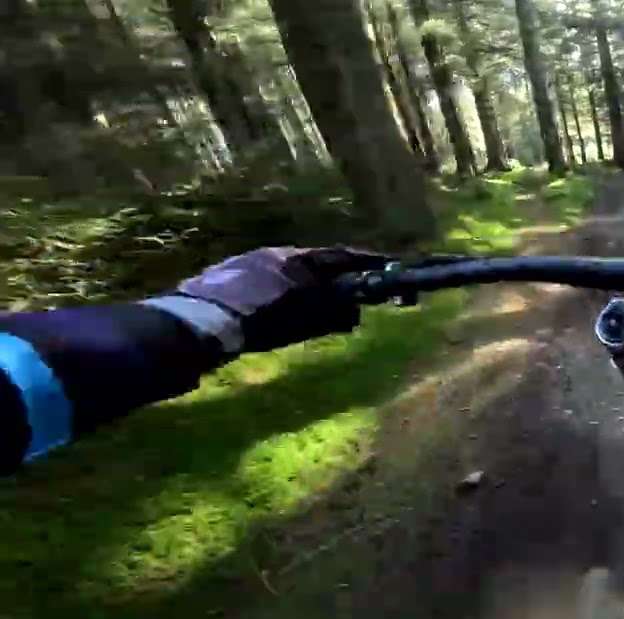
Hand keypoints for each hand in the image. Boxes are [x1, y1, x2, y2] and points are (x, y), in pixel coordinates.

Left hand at [172, 246, 389, 352]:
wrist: (198, 322)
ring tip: (322, 304)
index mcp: (295, 260)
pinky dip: (290, 291)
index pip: (340, 257)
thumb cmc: (255, 321)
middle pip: (317, 262)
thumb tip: (354, 310)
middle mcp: (275, 253)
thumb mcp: (300, 320)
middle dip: (338, 275)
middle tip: (355, 291)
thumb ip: (329, 313)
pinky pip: (274, 280)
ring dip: (312, 285)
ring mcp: (251, 262)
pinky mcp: (233, 276)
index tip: (387, 263)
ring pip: (294, 271)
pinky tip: (286, 309)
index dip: (365, 261)